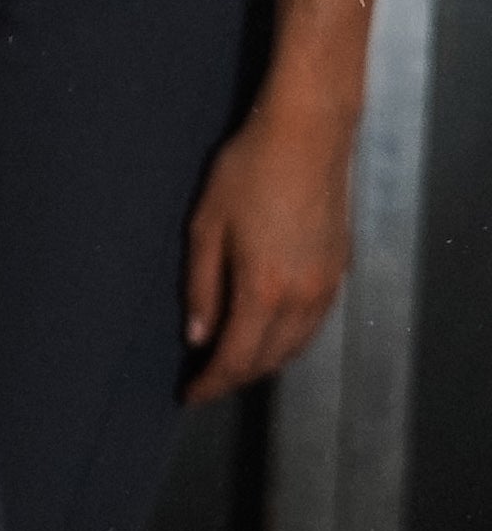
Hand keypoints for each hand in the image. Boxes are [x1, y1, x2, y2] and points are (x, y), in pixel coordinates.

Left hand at [182, 85, 357, 400]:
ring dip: (264, 361)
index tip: (189, 395)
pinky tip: (267, 331)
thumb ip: (201, 287)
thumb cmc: (249, 170)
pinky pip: (313, 324)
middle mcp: (302, 298)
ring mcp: (327, 286)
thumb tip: (197, 336)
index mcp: (263, 290)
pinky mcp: (341, 271)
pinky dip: (288, 340)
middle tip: (206, 378)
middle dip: (236, 377)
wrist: (309, 134)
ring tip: (232, 360)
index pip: (236, 358)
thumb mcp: (206, 225)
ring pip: (296, 347)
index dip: (211, 383)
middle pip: (269, 360)